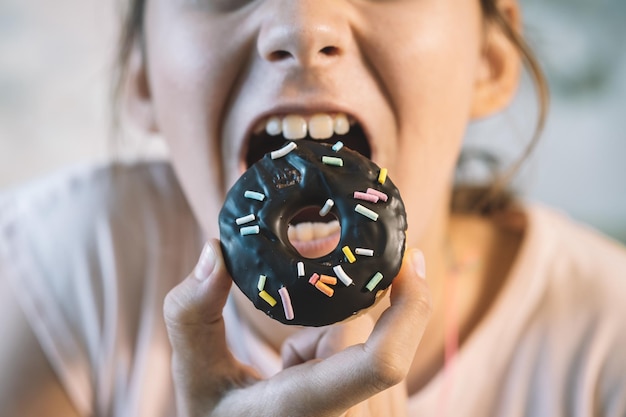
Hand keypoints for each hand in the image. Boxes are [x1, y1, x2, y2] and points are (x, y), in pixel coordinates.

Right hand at [163, 239, 430, 416]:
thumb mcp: (195, 375)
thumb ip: (192, 312)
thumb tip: (215, 250)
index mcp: (305, 408)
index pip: (382, 363)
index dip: (410, 306)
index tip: (405, 261)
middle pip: (368, 337)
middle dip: (332, 320)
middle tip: (289, 343)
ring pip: (372, 347)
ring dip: (335, 341)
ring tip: (289, 373)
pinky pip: (373, 364)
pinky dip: (342, 356)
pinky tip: (305, 380)